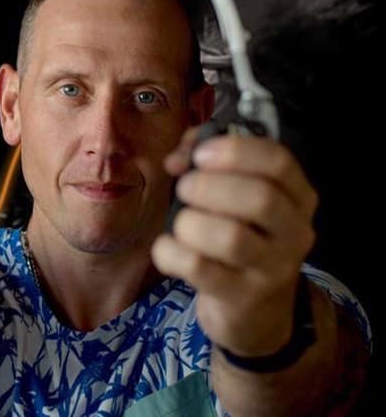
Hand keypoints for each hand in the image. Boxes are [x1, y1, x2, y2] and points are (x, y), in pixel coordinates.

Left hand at [151, 127, 318, 357]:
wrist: (256, 312)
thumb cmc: (240, 236)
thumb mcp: (235, 197)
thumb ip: (204, 163)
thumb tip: (177, 159)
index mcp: (297, 196)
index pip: (279, 162)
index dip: (236, 151)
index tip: (201, 154)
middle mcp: (294, 232)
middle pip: (260, 199)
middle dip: (210, 187)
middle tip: (184, 188)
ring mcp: (272, 269)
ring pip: (231, 238)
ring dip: (191, 222)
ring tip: (181, 223)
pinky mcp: (242, 298)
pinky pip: (199, 268)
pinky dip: (170, 252)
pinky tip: (167, 248)